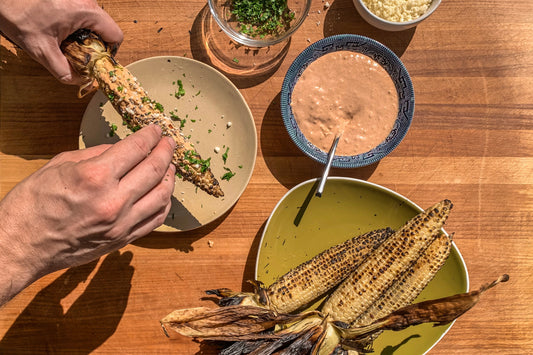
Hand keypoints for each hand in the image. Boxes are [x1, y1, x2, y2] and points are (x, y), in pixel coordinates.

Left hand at [0, 0, 122, 83]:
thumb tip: (79, 81)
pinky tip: (57, 28)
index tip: (95, 60)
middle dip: (93, 44)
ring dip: (83, 35)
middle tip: (75, 51)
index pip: (115, 35)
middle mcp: (86, 0)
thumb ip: (64, 71)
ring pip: (94, 22)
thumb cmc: (18, 14)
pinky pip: (82, 14)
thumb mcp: (41, 50)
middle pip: (105, 29)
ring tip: (62, 38)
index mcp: (85, 11)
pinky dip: (75, 25)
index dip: (108, 52)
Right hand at [0, 125, 175, 304]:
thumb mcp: (59, 165)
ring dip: (170, 177)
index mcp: (95, 176)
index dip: (150, 136)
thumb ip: (96, 154)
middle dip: (166, 151)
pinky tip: (164, 193)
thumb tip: (122, 149)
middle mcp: (114, 201)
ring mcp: (121, 223)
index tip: (156, 130)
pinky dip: (164, 203)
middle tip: (169, 143)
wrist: (20, 247)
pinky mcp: (122, 239)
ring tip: (170, 166)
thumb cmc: (32, 205)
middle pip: (154, 169)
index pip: (136, 149)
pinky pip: (155, 219)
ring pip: (161, 196)